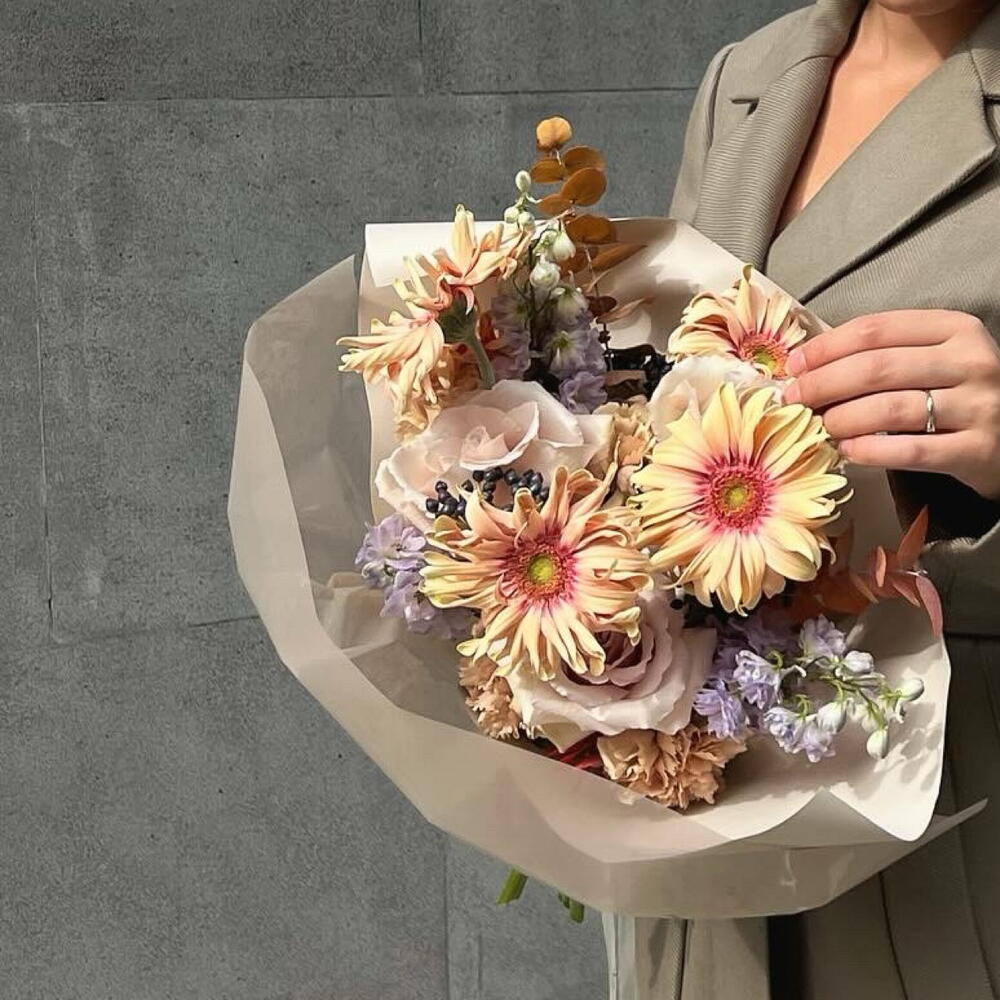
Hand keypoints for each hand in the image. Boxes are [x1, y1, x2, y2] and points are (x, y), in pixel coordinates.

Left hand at [784, 310, 999, 499]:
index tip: (794, 365)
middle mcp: (971, 361)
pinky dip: (869, 451)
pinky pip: (910, 451)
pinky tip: (847, 450)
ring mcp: (978, 406)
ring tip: (821, 426)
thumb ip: (882, 354)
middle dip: (823, 384)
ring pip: (889, 409)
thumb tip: (808, 364)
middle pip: (877, 368)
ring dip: (842, 419)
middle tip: (795, 399)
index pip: (875, 329)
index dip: (826, 348)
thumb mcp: (932, 359)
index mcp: (955, 328)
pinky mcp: (977, 449)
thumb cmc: (958, 393)